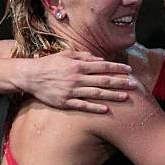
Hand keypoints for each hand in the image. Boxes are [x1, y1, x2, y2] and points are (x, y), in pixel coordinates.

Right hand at [15, 50, 135, 112]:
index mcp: (78, 65)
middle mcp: (77, 78)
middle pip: (103, 80)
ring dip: (112, 95)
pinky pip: (83, 106)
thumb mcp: (66, 55)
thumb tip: (99, 59)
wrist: (30, 76)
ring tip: (126, 97)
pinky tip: (106, 109)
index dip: (117, 68)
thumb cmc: (49, 64)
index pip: (103, 66)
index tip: (129, 70)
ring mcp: (71, 91)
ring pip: (96, 94)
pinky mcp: (65, 102)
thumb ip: (83, 56)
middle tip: (134, 85)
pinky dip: (95, 108)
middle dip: (120, 82)